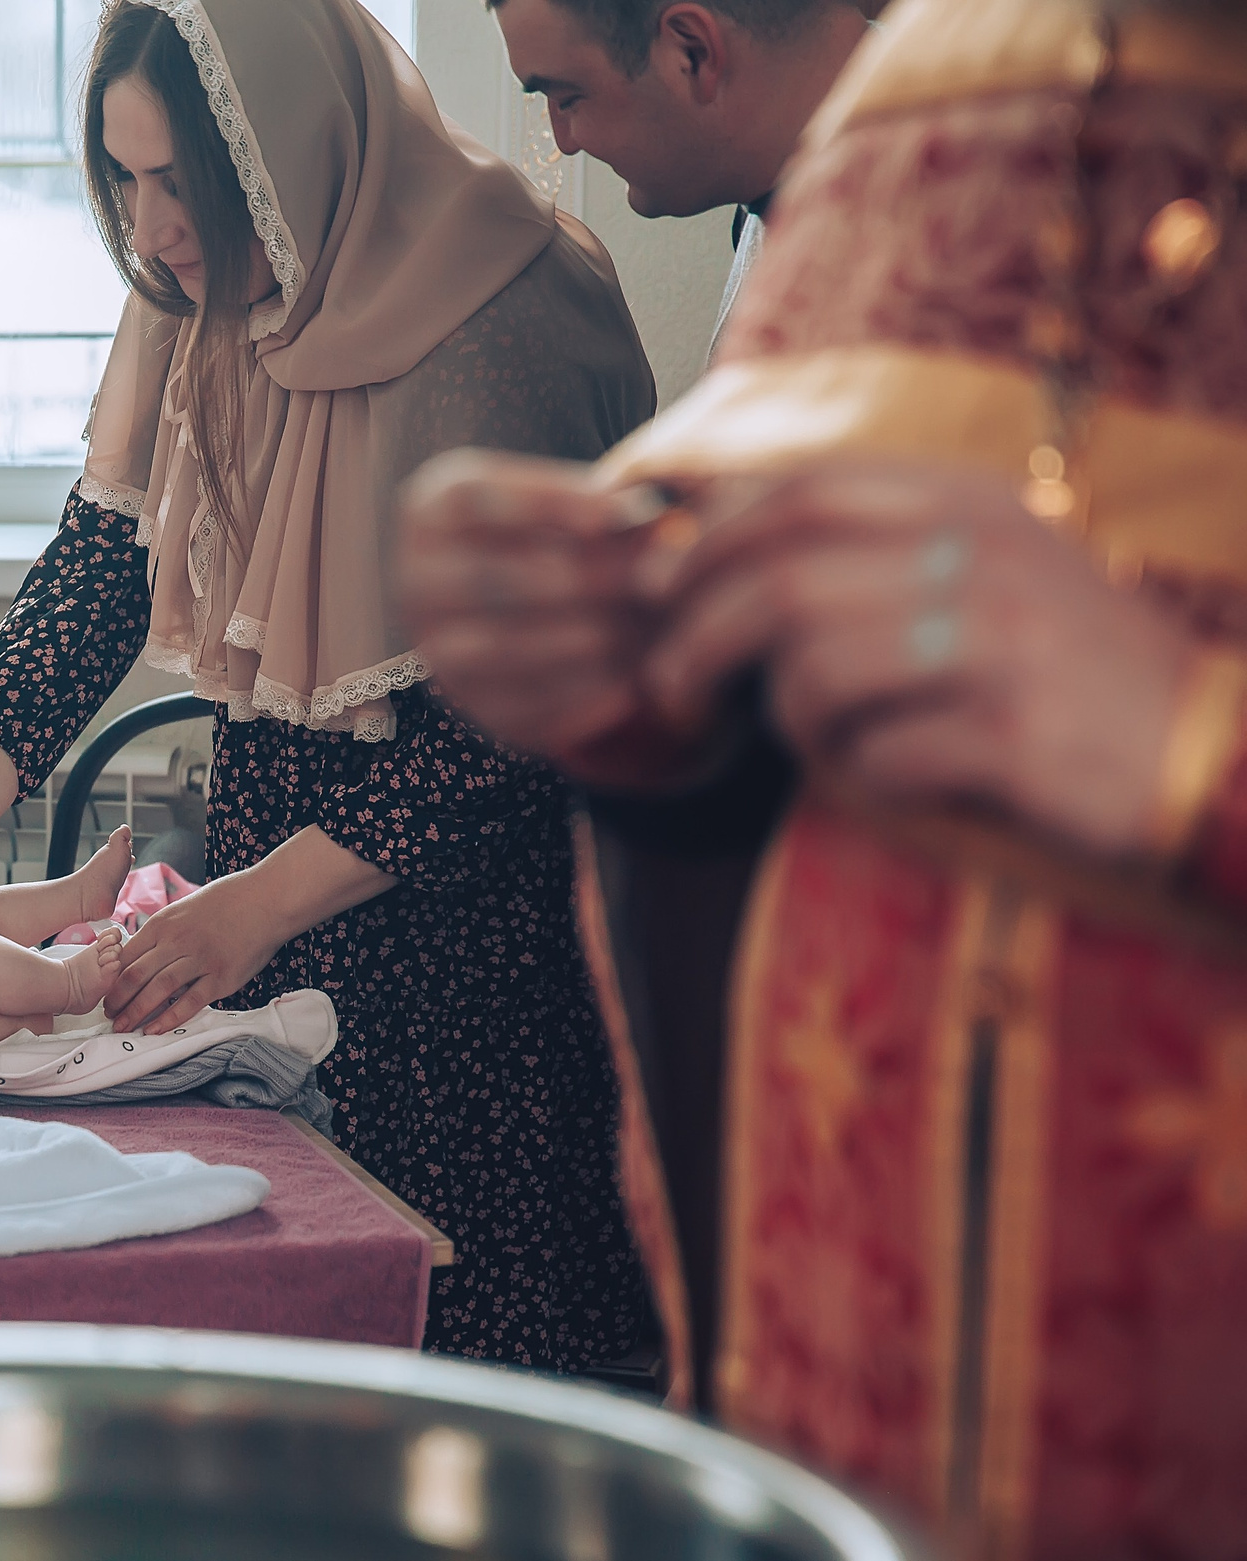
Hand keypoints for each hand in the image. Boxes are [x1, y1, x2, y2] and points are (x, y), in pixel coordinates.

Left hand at [104, 870, 292, 1034]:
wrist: (266, 900)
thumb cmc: (226, 901)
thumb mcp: (184, 908)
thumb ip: (163, 931)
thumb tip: (140, 951)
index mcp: (163, 924)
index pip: (126, 956)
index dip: (111, 978)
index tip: (103, 993)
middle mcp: (177, 942)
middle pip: (136, 976)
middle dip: (117, 1000)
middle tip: (107, 1017)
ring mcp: (200, 960)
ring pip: (158, 991)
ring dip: (136, 1012)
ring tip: (123, 1027)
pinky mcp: (221, 978)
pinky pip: (190, 1003)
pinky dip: (169, 1019)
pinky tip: (155, 1030)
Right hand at [399, 448, 720, 787]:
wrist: (516, 609)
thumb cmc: (551, 537)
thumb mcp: (561, 504)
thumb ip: (596, 506)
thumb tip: (646, 518)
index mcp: (430, 511)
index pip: (482, 499)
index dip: (557, 503)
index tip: (628, 511)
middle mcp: (413, 579)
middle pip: (495, 579)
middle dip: (585, 579)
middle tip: (653, 580)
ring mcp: (431, 645)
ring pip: (503, 647)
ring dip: (584, 641)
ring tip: (648, 630)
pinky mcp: (464, 702)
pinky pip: (517, 706)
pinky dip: (579, 694)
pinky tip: (631, 680)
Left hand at [642, 460, 1193, 864]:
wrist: (1209, 752)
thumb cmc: (1068, 669)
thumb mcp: (988, 572)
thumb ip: (876, 549)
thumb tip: (717, 551)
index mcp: (973, 504)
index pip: (803, 492)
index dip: (706, 538)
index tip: (654, 587)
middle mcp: (987, 556)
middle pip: (782, 581)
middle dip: (696, 640)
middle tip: (671, 691)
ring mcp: (1004, 643)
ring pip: (815, 673)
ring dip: (789, 721)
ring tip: (821, 743)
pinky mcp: (1014, 733)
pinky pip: (875, 759)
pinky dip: (861, 781)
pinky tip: (897, 781)